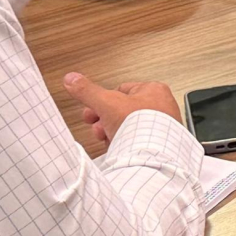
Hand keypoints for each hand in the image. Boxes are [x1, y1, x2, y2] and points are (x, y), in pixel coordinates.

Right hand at [62, 72, 178, 150]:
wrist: (152, 155)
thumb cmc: (139, 124)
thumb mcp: (106, 102)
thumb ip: (87, 91)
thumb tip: (72, 80)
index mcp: (154, 90)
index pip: (121, 91)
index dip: (103, 102)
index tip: (92, 110)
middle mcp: (162, 107)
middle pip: (123, 112)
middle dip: (105, 121)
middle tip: (97, 127)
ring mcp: (162, 128)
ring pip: (130, 128)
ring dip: (114, 134)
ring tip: (107, 139)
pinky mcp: (160, 146)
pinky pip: (137, 143)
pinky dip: (126, 146)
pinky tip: (118, 150)